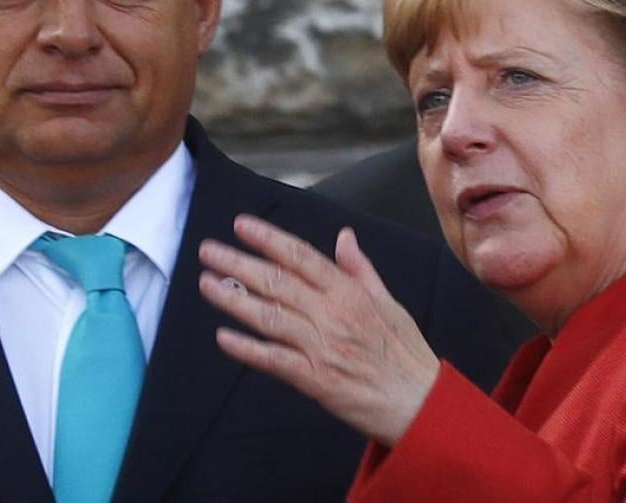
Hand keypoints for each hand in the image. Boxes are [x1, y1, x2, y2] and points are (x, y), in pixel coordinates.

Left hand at [199, 214, 440, 446]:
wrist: (417, 400)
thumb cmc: (403, 351)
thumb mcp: (388, 301)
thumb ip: (360, 268)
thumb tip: (344, 236)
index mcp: (349, 292)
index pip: (301, 256)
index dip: (269, 239)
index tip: (241, 225)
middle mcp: (331, 314)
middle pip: (277, 282)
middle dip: (239, 262)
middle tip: (208, 250)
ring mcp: (320, 346)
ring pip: (269, 316)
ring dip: (234, 299)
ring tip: (207, 283)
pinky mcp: (314, 378)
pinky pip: (274, 360)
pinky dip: (247, 349)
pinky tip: (223, 337)